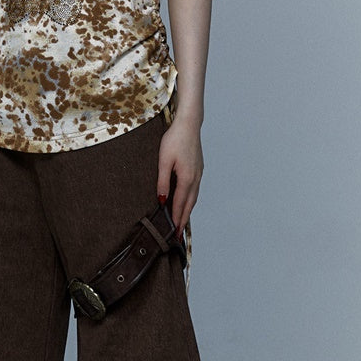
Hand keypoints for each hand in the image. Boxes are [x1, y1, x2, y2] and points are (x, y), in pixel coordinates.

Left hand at [156, 117, 203, 234]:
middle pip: (189, 204)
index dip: (176, 218)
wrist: (189, 125)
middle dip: (183, 220)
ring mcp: (199, 174)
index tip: (174, 232)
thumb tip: (162, 200)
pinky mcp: (198, 169)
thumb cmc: (174, 139)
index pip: (180, 203)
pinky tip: (186, 203)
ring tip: (182, 223)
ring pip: (193, 198)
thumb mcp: (164, 160)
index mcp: (187, 178)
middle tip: (178, 235)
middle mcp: (195, 178)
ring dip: (187, 211)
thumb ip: (162, 181)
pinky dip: (190, 200)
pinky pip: (195, 190)